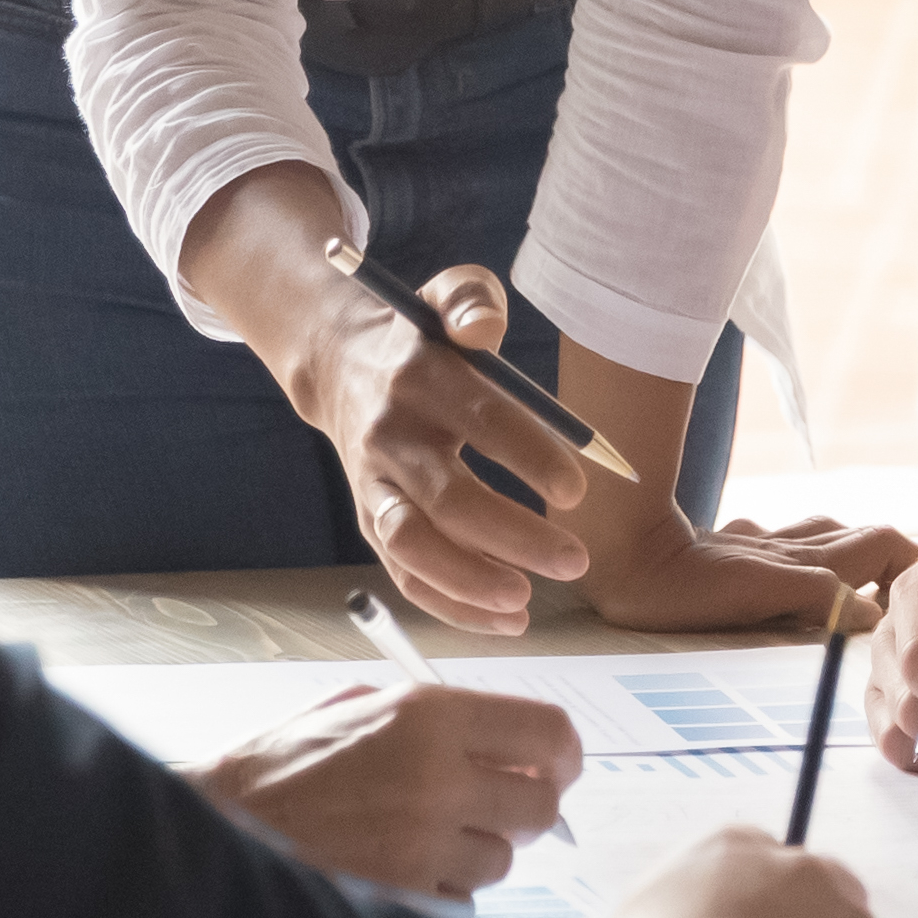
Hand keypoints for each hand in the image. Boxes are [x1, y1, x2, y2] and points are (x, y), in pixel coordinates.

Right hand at [199, 679, 579, 901]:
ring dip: (475, 854)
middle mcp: (436, 777)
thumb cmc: (283, 765)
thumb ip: (438, 719)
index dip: (563, 755)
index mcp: (428, 716)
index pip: (548, 733)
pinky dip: (442, 893)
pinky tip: (397, 871)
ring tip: (420, 839)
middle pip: (541, 806)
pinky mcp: (404, 898)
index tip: (556, 768)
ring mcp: (423, 844)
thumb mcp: (358, 708)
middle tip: (494, 809)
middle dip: (525, 810)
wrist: (215, 825)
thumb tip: (511, 742)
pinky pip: (464, 902)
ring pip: (502, 860)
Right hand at [264, 247, 591, 631]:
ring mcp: (375, 485)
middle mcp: (390, 437)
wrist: (339, 366)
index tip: (578, 489)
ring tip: (528, 604)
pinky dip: (452, 606)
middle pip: (448, 498)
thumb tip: (483, 329)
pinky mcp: (371, 521)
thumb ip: (471, 302)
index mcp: (419, 378)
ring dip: (470, 583)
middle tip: (575, 559)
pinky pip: (406, 576)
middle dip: (513, 536)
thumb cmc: (421, 337)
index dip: (528, 454)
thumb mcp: (446, 295)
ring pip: (414, 547)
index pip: (480, 418)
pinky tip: (506, 621)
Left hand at [567, 511, 893, 636]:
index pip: (887, 544)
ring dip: (850, 560)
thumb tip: (873, 616)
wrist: (619, 554)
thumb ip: (820, 599)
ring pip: (825, 539)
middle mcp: (792, 547)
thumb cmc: (684, 585)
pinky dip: (799, 559)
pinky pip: (779, 546)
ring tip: (858, 594)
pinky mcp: (729, 551)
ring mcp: (760, 546)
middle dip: (890, 566)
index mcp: (809, 560)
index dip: (914, 567)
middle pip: (863, 540)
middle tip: (900, 607)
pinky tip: (786, 573)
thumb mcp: (760, 596)